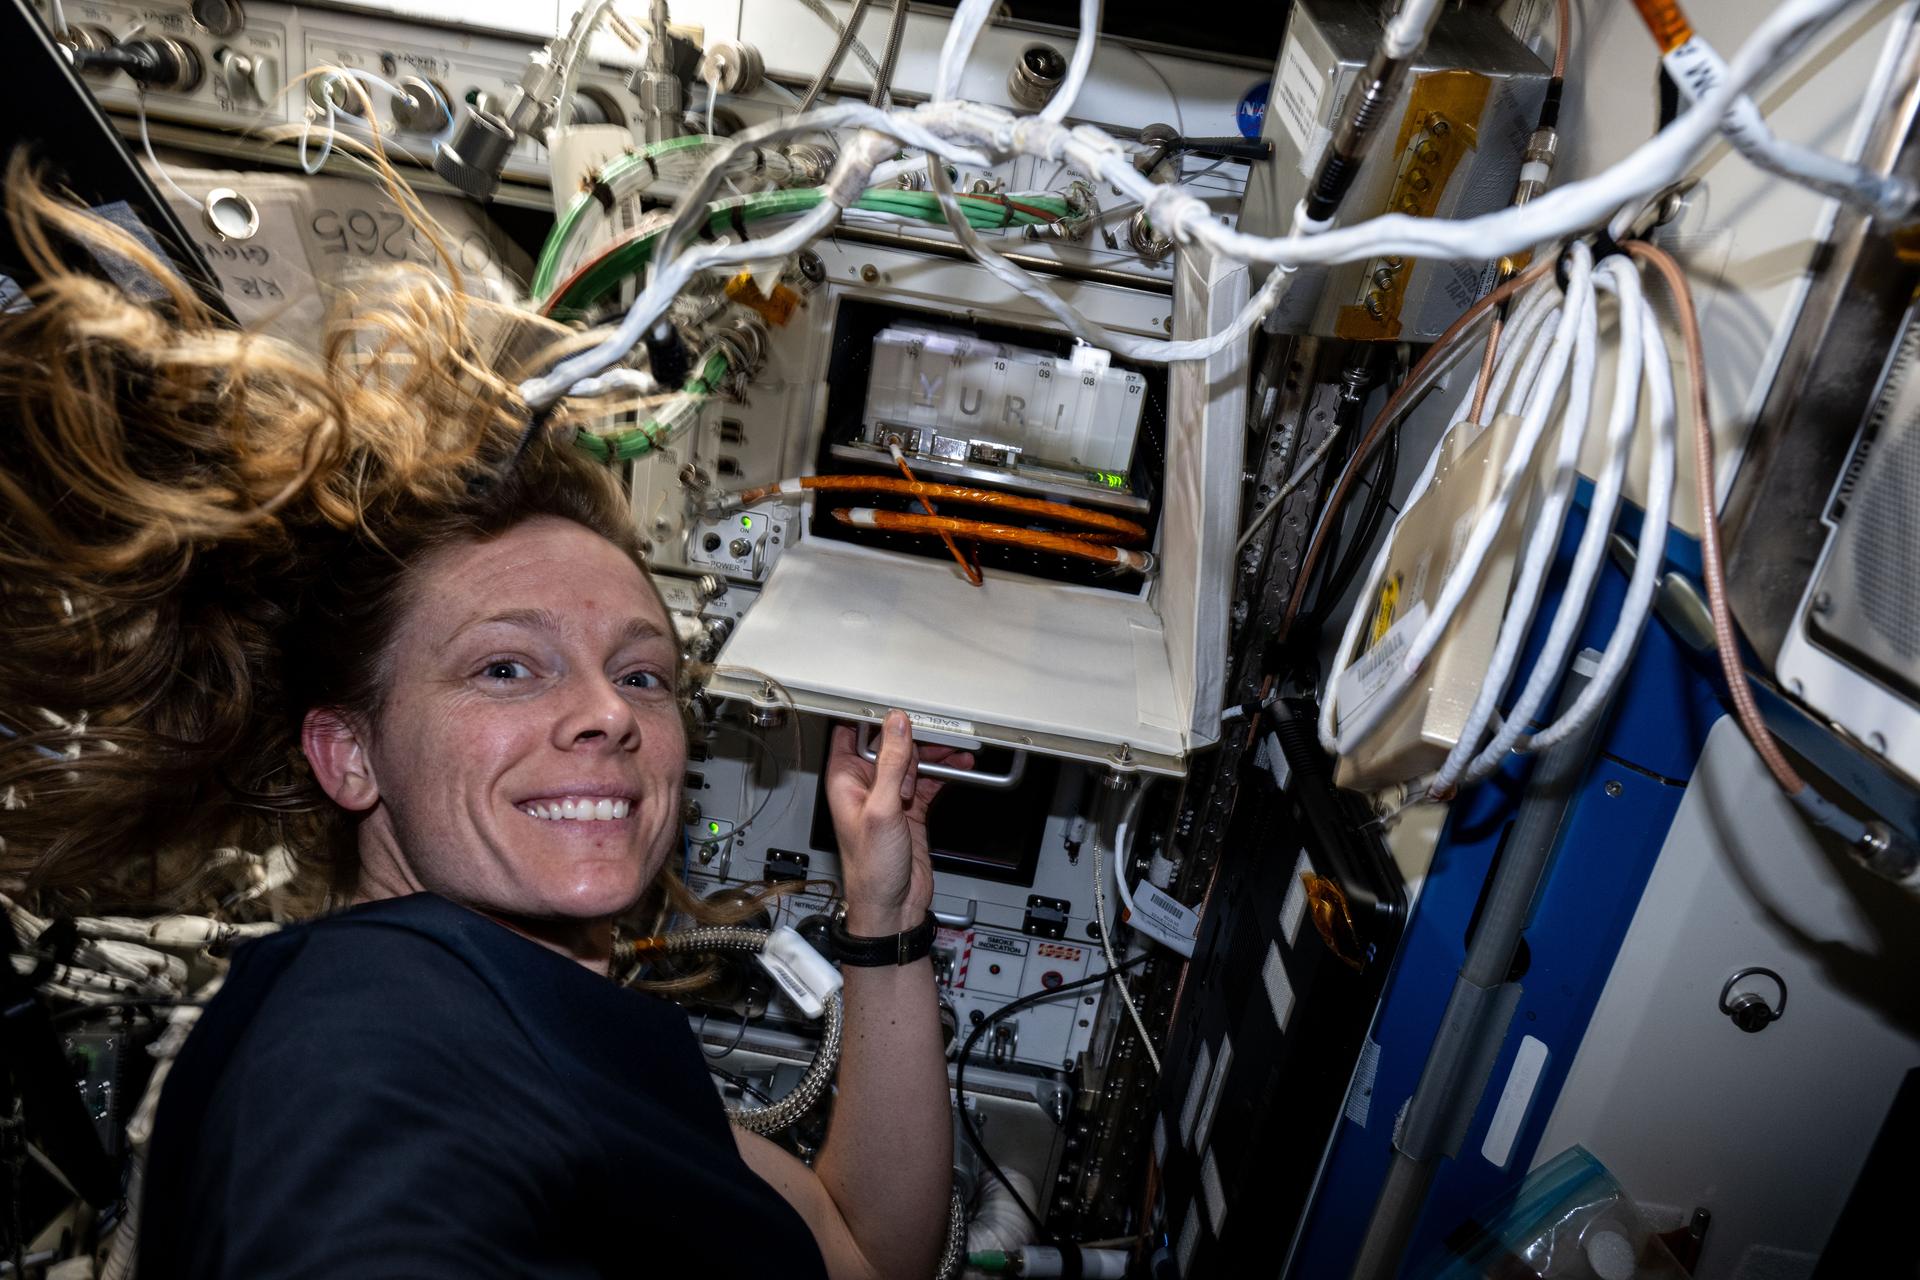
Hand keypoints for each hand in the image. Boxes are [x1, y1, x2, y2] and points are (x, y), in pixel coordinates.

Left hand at [825, 711, 973, 934]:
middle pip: (891, 744)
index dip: (874, 717)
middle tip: (938, 736)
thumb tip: (896, 725)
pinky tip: (959, 767)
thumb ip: (890, 764)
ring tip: (955, 752)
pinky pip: (928, 781)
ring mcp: (889, 797)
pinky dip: (944, 773)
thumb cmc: (871, 869)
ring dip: (934, 756)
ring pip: (913, 761)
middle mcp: (866, 785)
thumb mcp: (881, 809)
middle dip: (915, 738)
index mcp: (846, 780)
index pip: (854, 733)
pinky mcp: (910, 809)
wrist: (892, 907)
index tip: (899, 704)